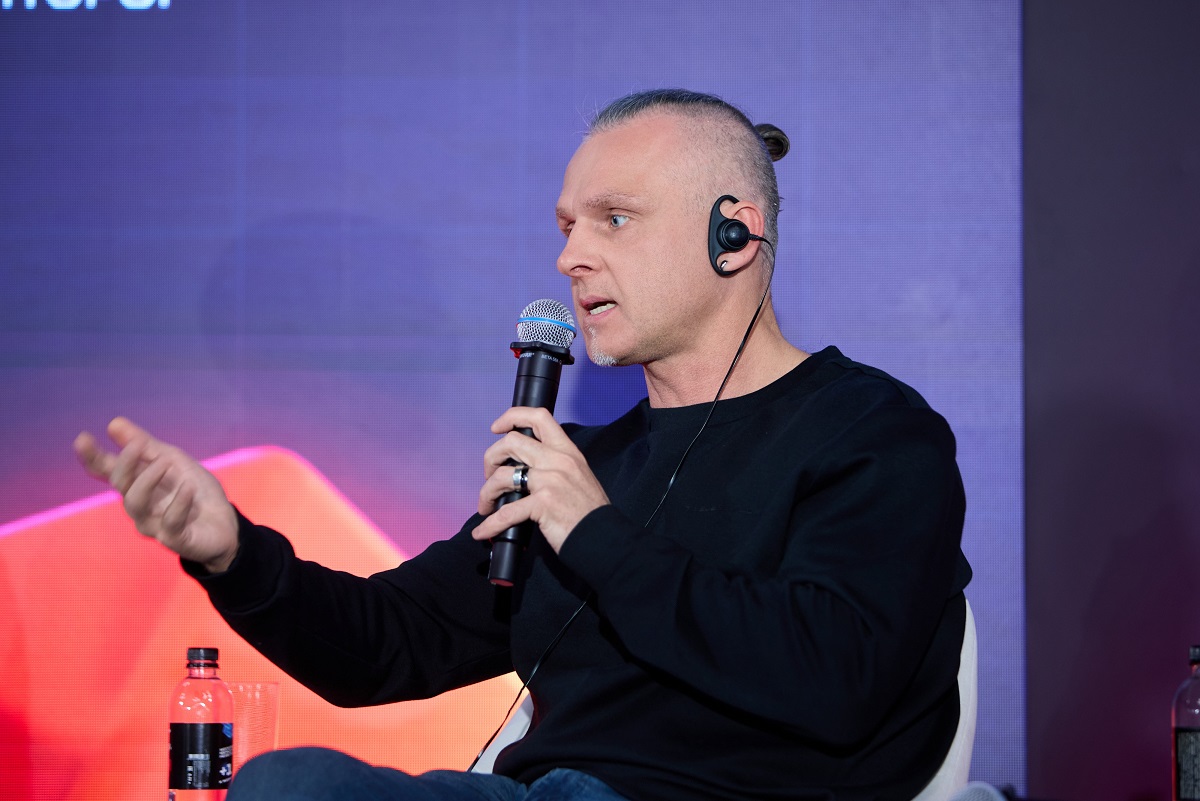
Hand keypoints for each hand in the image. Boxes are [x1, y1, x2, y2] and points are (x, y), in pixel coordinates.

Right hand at [73, 417, 238, 572]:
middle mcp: (140, 505)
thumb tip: (114, 423)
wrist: (225, 522)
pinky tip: (188, 489)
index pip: (108, 471)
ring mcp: (154, 524)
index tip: (82, 439)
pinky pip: (170, 522)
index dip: (93, 458)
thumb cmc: (195, 490)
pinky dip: (178, 504)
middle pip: (120, 485)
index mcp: (137, 483)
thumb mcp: (173, 461)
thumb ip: (145, 446)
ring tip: (166, 463)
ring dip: (148, 480)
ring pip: (136, 504)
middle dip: (124, 463)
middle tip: (137, 445)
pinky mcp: (175, 539)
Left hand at [473, 407, 609, 552]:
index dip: (513, 416)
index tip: (497, 428)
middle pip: (511, 442)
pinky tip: (484, 532)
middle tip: (489, 475)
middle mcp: (558, 460)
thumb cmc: (589, 513)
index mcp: (567, 452)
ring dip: (486, 492)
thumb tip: (526, 468)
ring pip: (503, 474)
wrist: (604, 537)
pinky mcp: (543, 503)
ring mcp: (550, 481)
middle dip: (491, 458)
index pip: (539, 417)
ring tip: (486, 506)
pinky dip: (490, 524)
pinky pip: (506, 512)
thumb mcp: (578, 476)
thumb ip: (556, 466)